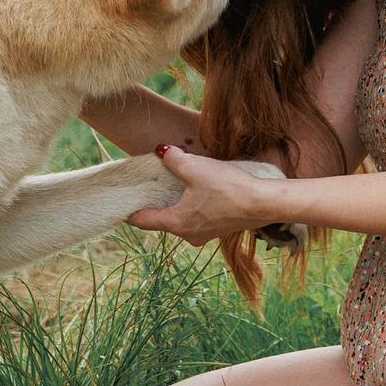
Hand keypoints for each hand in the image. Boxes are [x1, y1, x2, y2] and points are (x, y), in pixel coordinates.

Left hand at [127, 146, 291, 246]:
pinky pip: (198, 218)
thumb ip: (173, 160)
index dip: (130, 212)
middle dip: (156, 205)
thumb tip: (162, 151)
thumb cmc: (228, 188)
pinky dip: (193, 207)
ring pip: (182, 219)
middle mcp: (188, 234)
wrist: (263, 203)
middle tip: (148, 190)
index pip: (143, 221)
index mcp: (176, 223)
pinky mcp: (220, 229)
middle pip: (162, 220)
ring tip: (174, 187)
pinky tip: (199, 192)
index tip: (122, 207)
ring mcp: (205, 234)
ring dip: (177, 205)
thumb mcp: (195, 168)